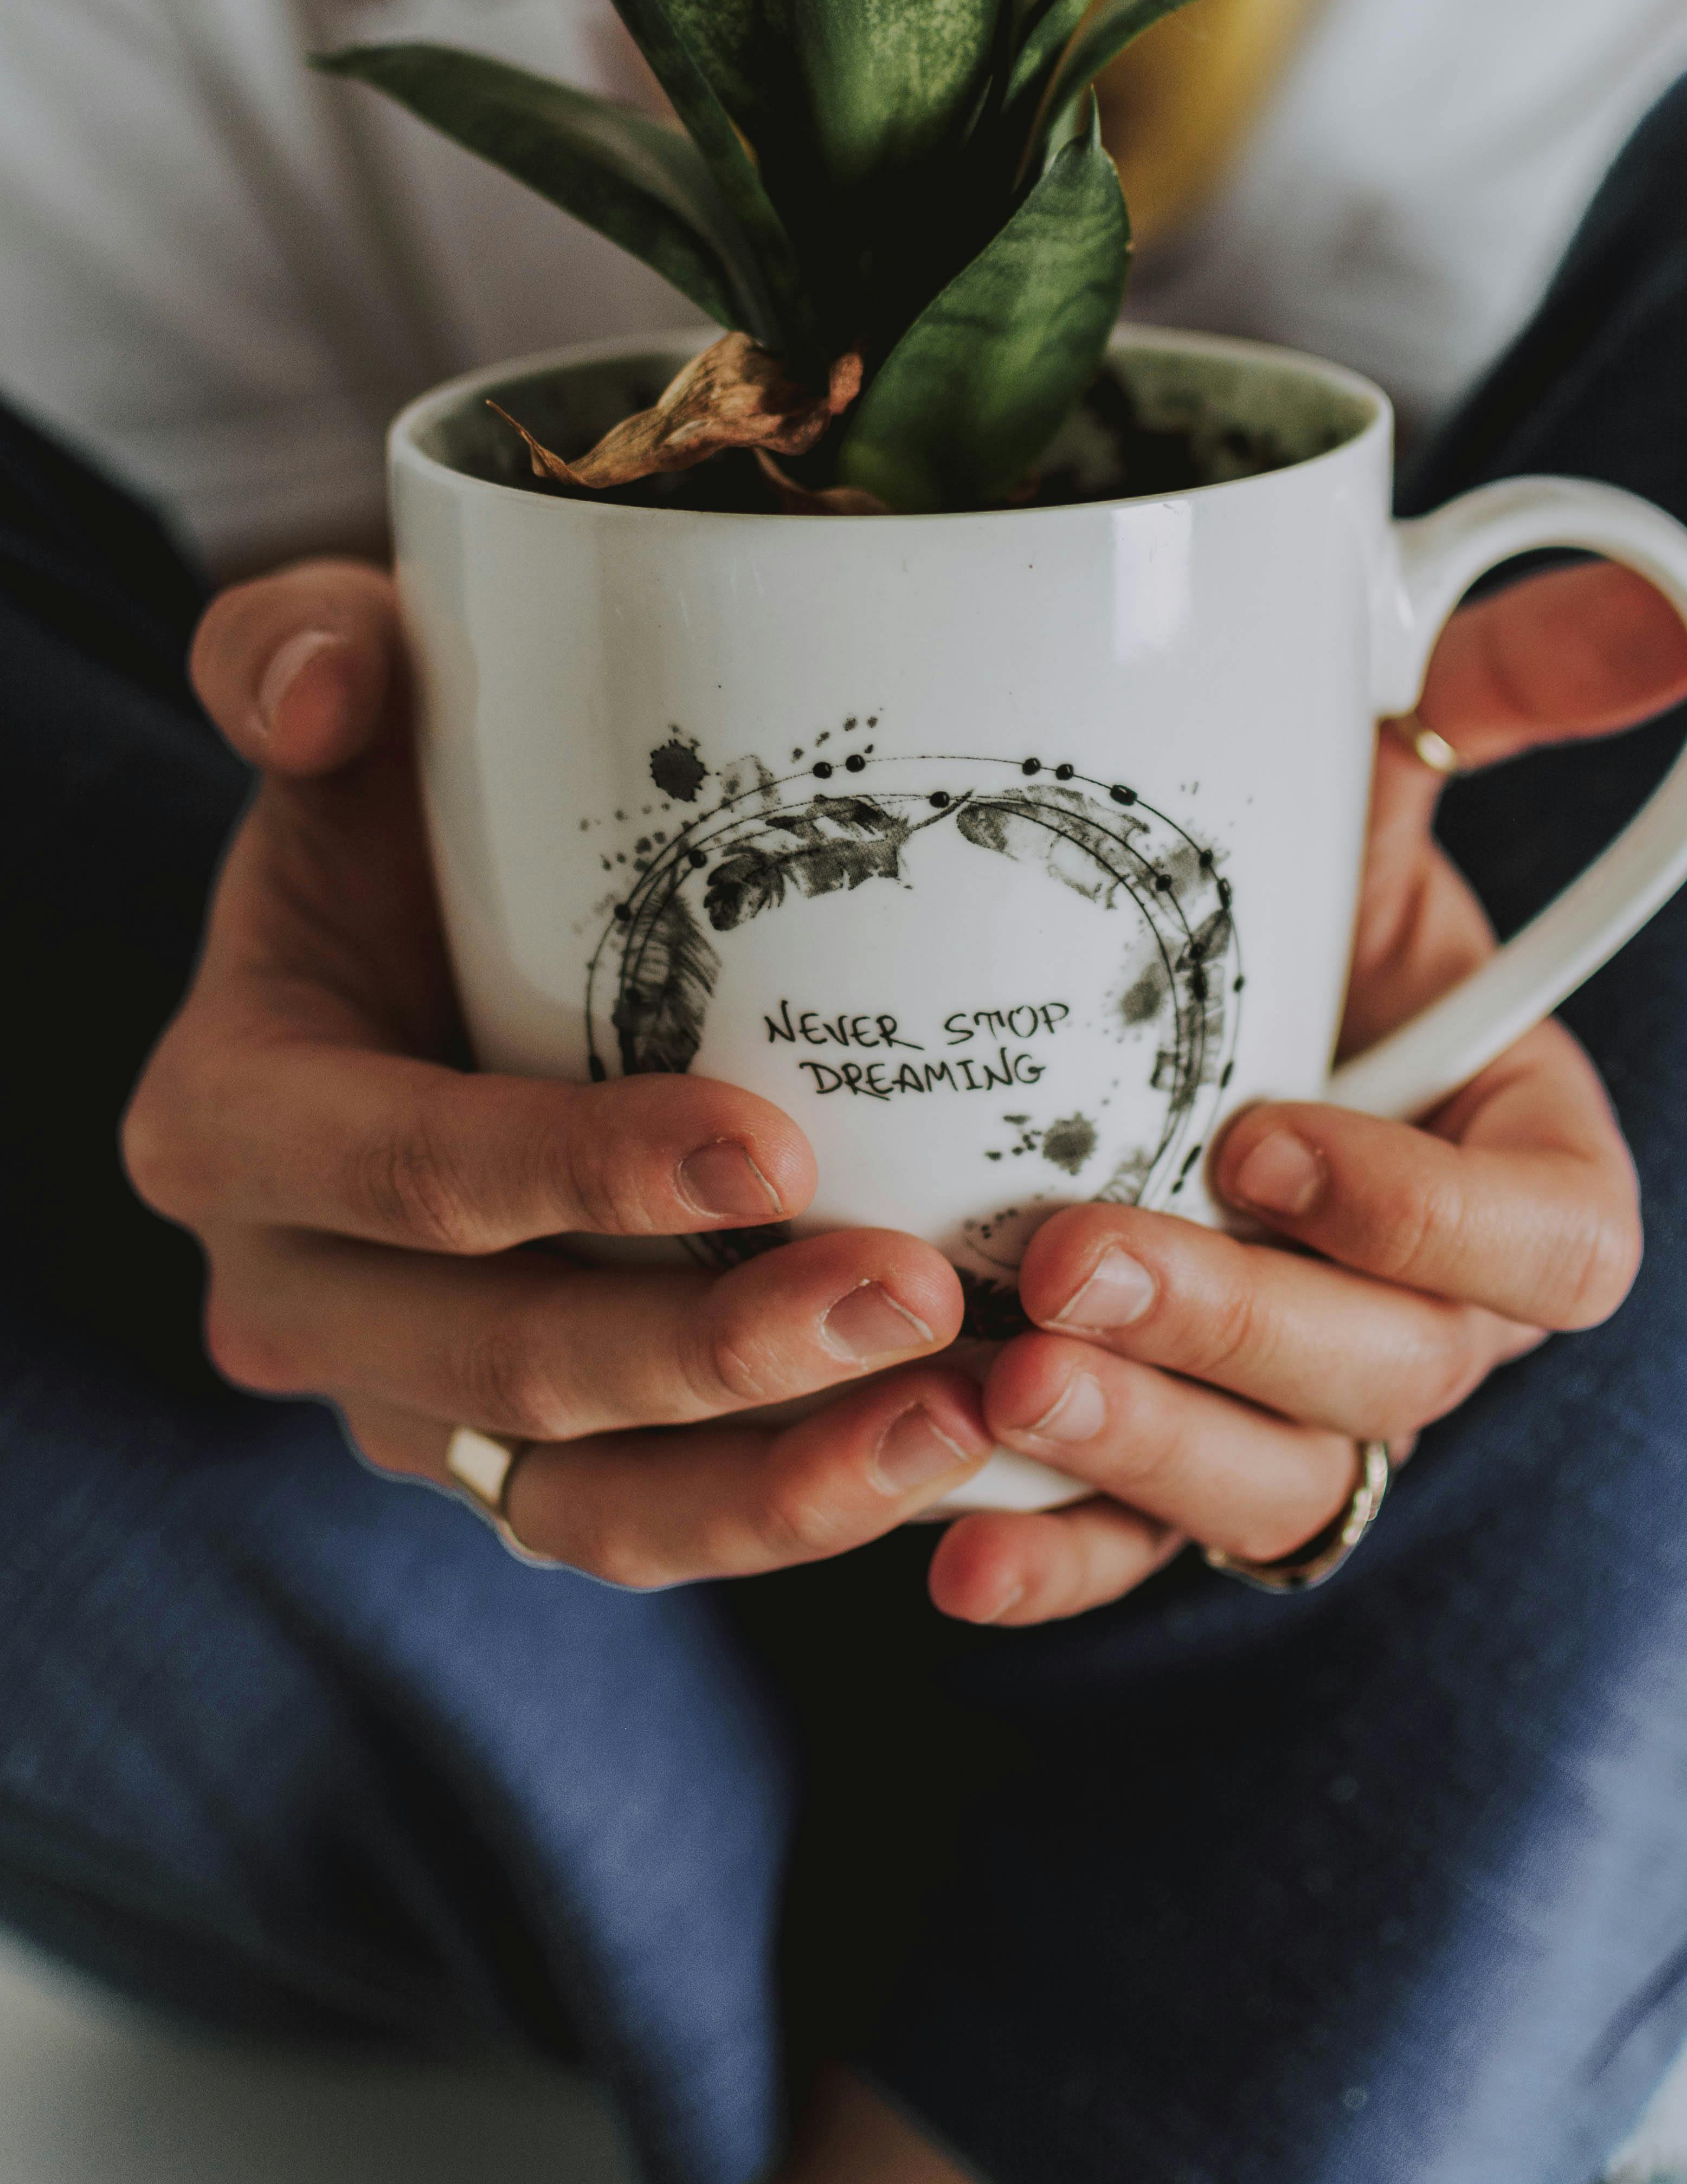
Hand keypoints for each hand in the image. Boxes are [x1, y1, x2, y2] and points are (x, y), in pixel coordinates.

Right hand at [123, 564, 995, 1581]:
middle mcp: (296, 1299)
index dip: (577, 1174)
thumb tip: (324, 686)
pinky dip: (793, 1513)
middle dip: (714, 1353)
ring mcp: (411, 1407)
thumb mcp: (347, 713)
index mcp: (230, 1125)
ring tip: (959, 1417)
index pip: (406, 1171)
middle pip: (507, 1366)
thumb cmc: (407, 817)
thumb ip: (297, 652)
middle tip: (916, 1294)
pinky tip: (953, 1459)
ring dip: (774, 1484)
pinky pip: (650, 1530)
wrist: (444, 955)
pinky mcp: (526, 1469)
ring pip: (584, 1504)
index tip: (774, 1143)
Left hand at [925, 561, 1686, 1626]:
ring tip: (1001, 1385)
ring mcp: (1293, 1403)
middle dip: (1243, 1332)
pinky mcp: (1161, 1464)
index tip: (1261, 1132)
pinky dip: (1055, 1558)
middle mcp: (1423, 1307)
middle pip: (1395, 1382)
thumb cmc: (1269, 869)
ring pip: (1268, 1488)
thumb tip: (1663, 619)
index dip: (1428, 1219)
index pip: (1553, 1247)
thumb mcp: (1369, 763)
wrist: (1107, 968)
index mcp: (1511, 1161)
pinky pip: (1129, 1550)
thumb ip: (1501, 688)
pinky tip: (951, 1555)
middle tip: (1072, 1254)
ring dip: (1143, 1453)